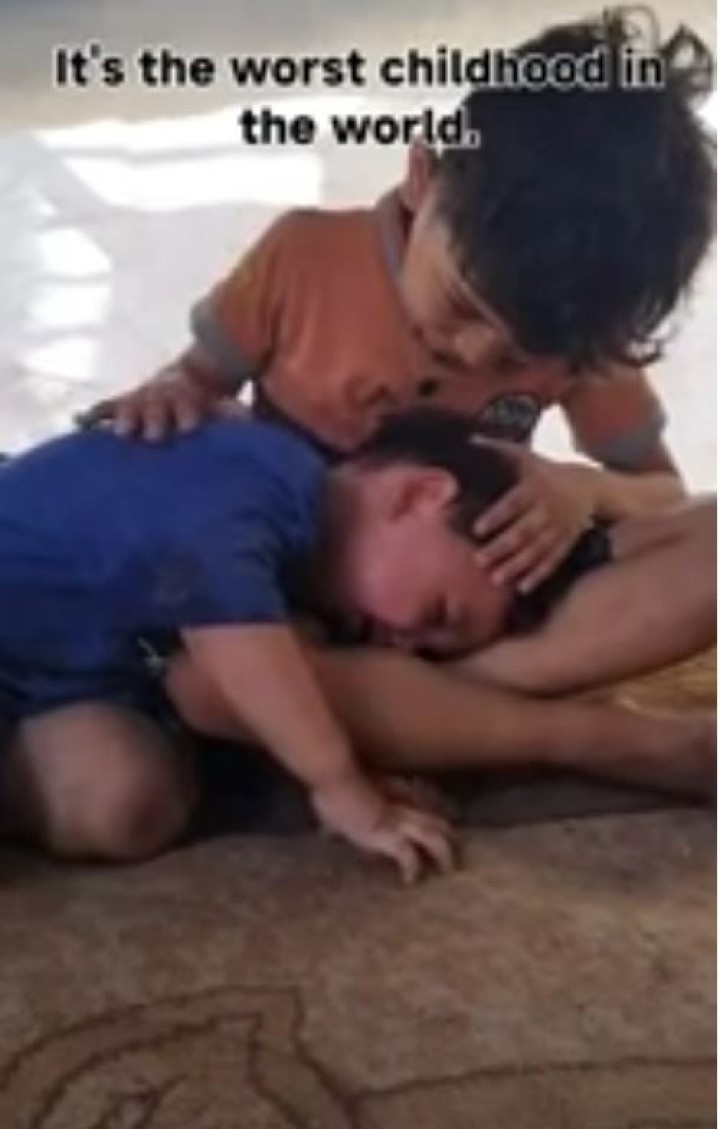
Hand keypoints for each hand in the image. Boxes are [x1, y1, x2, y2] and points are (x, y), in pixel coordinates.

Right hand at [76, 364, 223, 440]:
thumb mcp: (220, 406)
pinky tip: (79, 423)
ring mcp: (139, 401)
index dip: (188, 416)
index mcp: (185, 399)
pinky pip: (104, 409)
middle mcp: (160, 398)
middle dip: (154, 420)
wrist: (182, 382)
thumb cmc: (204, 406)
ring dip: (125, 420)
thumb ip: (233, 416)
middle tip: (155, 437)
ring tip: (122, 434)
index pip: (187, 406)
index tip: (190, 429)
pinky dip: (92, 416)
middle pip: (156, 408)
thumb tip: (250, 422)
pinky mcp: (121, 406)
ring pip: (129, 408)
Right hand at [311, 771, 455, 884]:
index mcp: (392, 790)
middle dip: (447, 835)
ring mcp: (397, 820)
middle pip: (434, 819)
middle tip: (454, 848)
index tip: (431, 827)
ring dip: (443, 853)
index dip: (426, 816)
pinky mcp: (389, 836)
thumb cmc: (331, 783)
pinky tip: (410, 880)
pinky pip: (408, 856)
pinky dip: (412, 869)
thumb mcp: (338, 798)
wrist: (335, 777)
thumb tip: (327, 833)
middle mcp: (401, 804)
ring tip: (446, 868)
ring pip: (433, 836)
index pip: (418, 803)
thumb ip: (337, 816)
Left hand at [473, 443, 597, 592]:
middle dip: (502, 547)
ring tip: (496, 579)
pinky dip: (539, 575)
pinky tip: (523, 588)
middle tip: (478, 561)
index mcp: (535, 487)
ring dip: (517, 566)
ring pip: (537, 550)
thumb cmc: (547, 471)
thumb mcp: (527, 457)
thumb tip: (469, 439)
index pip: (514, 503)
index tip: (477, 530)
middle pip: (524, 531)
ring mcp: (559, 528)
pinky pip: (554, 561)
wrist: (590, 486)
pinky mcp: (567, 543)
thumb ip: (499, 448)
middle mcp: (548, 509)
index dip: (497, 516)